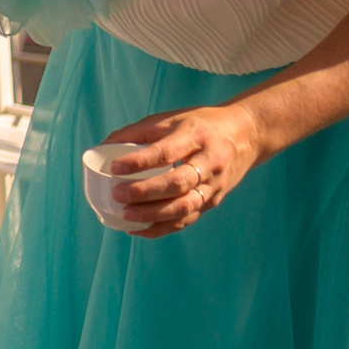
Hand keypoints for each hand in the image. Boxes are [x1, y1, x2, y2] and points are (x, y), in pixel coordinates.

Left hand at [101, 101, 264, 236]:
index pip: (166, 152)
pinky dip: (163, 228)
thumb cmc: (199, 125)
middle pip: (177, 183)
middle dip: (145, 192)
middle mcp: (209, 162)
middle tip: (117, 196)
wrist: (247, 135)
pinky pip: (188, 219)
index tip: (114, 168)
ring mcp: (214, 185)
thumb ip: (137, 132)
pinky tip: (139, 230)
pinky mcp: (214, 200)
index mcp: (196, 136)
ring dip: (154, 215)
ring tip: (125, 217)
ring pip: (185, 206)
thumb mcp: (170, 119)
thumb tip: (101, 146)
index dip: (139, 161)